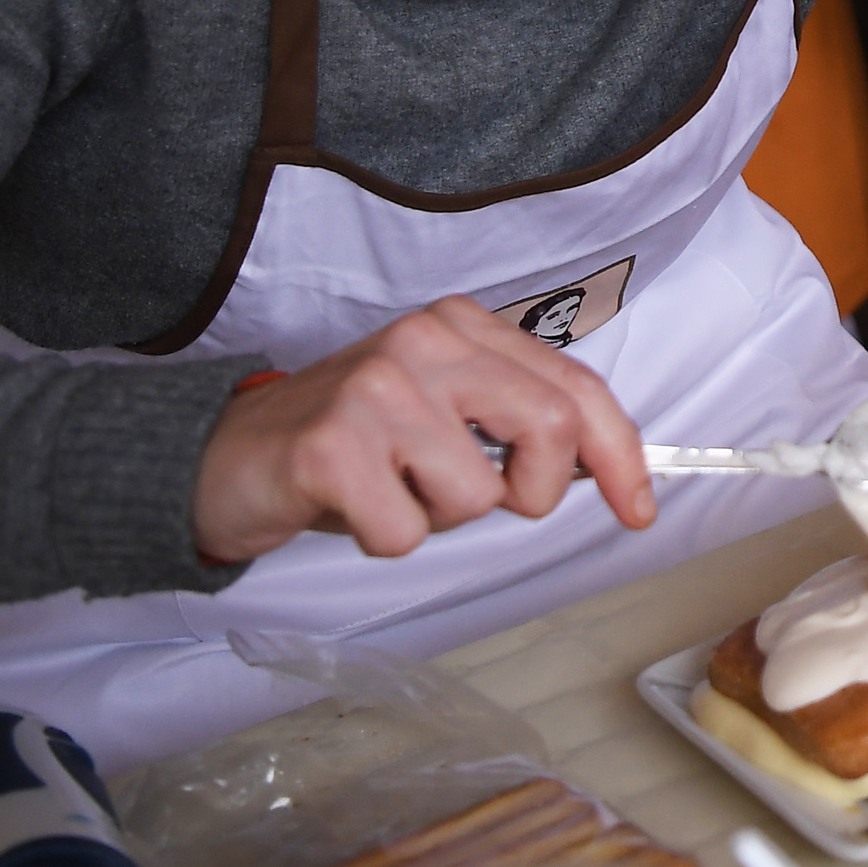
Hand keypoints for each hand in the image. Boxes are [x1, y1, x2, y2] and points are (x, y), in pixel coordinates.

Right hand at [191, 297, 658, 565]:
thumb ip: (516, 420)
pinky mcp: (332, 446)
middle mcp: (425, 342)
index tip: (638, 507)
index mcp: (462, 326)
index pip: (574, 385)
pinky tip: (351, 507)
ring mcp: (377, 390)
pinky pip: (406, 532)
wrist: (229, 458)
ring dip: (440, 518)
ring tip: (391, 490)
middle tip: (489, 501)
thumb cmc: (353, 444)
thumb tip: (605, 464)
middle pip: (549, 428)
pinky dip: (386, 540)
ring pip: (477, 495)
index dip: (619, 452)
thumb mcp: (443, 413)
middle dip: (534, 490)